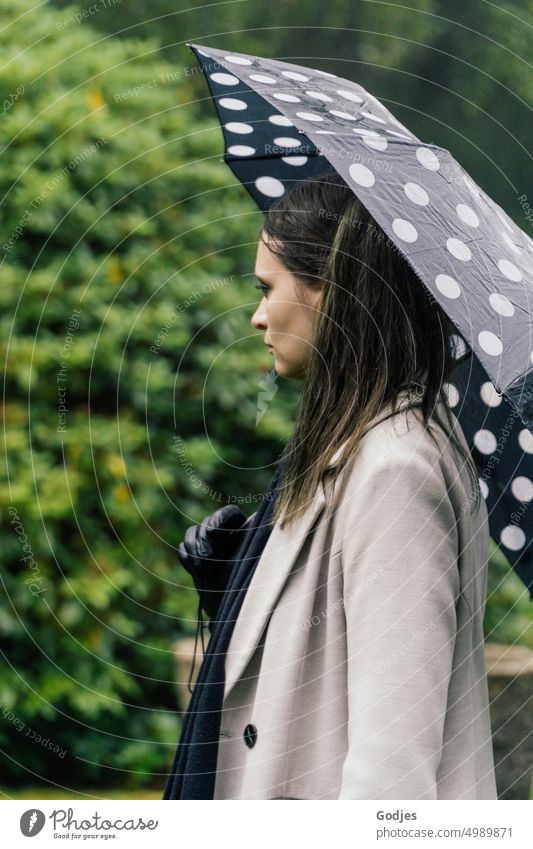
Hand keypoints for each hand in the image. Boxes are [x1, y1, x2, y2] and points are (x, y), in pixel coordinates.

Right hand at [178, 505, 253, 619]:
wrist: (239, 614)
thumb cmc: (254, 588)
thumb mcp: (260, 561)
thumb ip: (261, 538)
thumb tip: (261, 515)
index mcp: (246, 532)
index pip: (229, 513)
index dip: (218, 519)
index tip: (212, 532)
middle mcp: (228, 537)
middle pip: (206, 523)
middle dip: (203, 541)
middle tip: (209, 560)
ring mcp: (211, 548)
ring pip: (192, 533)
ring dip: (193, 550)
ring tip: (203, 569)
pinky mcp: (196, 560)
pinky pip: (182, 548)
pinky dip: (186, 558)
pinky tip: (197, 571)